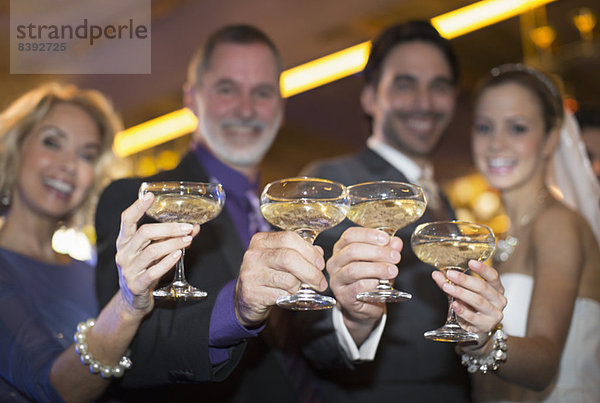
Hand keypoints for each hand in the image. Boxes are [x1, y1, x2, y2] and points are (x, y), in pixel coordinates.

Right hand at [115, 192, 197, 315]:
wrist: (133, 300)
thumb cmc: (145, 269)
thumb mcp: (154, 251)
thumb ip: (170, 238)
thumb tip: (194, 227)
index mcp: (125, 241)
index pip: (126, 219)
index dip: (137, 206)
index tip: (150, 195)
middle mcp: (123, 253)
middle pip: (144, 233)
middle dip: (168, 228)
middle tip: (188, 226)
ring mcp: (128, 270)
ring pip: (151, 251)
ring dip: (172, 243)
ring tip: (188, 240)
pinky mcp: (136, 284)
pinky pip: (153, 271)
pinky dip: (167, 262)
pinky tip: (178, 255)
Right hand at [234, 231, 326, 326]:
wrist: (245, 300)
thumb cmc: (267, 276)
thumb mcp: (280, 259)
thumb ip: (299, 252)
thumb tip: (318, 252)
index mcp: (261, 240)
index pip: (289, 238)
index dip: (309, 251)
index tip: (320, 264)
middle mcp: (254, 254)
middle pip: (289, 258)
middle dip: (311, 272)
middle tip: (320, 282)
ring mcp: (251, 274)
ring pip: (288, 279)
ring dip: (301, 286)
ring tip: (302, 289)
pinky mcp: (251, 293)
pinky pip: (281, 295)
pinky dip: (291, 297)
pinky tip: (289, 296)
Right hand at [327, 227, 401, 342]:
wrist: (366, 306)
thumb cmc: (371, 279)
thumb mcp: (381, 262)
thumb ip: (388, 250)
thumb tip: (396, 242)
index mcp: (341, 248)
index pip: (350, 235)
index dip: (368, 235)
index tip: (386, 239)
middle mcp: (335, 262)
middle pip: (352, 251)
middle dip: (377, 252)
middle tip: (395, 256)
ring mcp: (337, 280)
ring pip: (354, 270)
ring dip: (377, 269)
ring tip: (393, 271)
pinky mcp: (343, 296)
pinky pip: (357, 287)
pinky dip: (373, 284)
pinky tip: (383, 284)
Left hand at [432, 260, 506, 350]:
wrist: (476, 329)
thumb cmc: (471, 306)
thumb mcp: (462, 292)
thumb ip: (450, 283)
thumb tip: (436, 274)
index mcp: (496, 288)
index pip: (493, 276)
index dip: (482, 269)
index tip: (470, 262)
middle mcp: (498, 300)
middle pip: (483, 287)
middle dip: (465, 280)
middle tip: (450, 274)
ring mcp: (494, 314)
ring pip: (478, 301)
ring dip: (461, 293)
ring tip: (448, 287)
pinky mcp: (486, 326)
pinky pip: (473, 317)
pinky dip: (463, 310)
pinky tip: (454, 305)